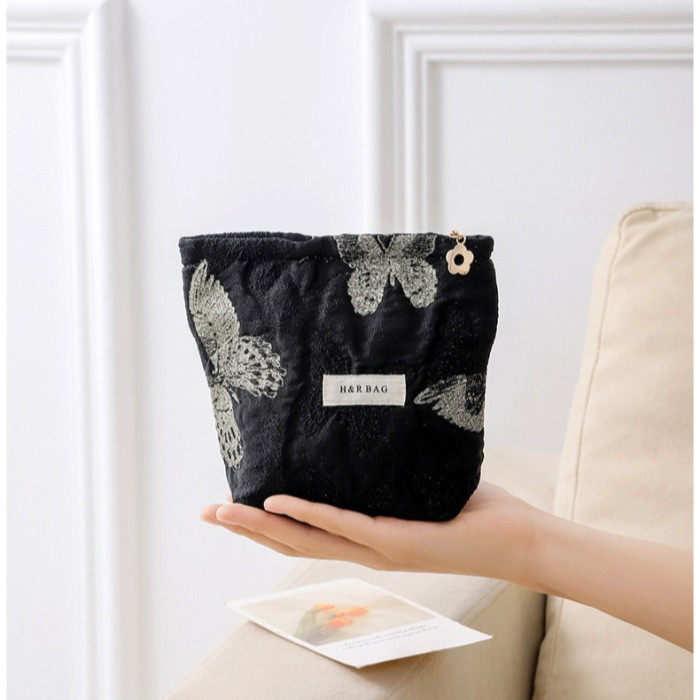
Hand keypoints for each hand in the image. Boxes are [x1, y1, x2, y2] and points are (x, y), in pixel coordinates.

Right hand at [200, 483, 540, 581]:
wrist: (517, 538)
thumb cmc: (471, 508)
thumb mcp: (418, 483)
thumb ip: (387, 468)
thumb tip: (368, 426)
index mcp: (365, 538)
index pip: (304, 534)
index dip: (264, 525)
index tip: (231, 506)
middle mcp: (363, 549)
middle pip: (290, 543)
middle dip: (244, 530)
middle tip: (206, 511)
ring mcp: (377, 549)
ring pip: (305, 540)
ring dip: (259, 526)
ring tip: (223, 510)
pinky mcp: (396, 541)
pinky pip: (342, 524)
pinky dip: (306, 514)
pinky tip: (276, 503)